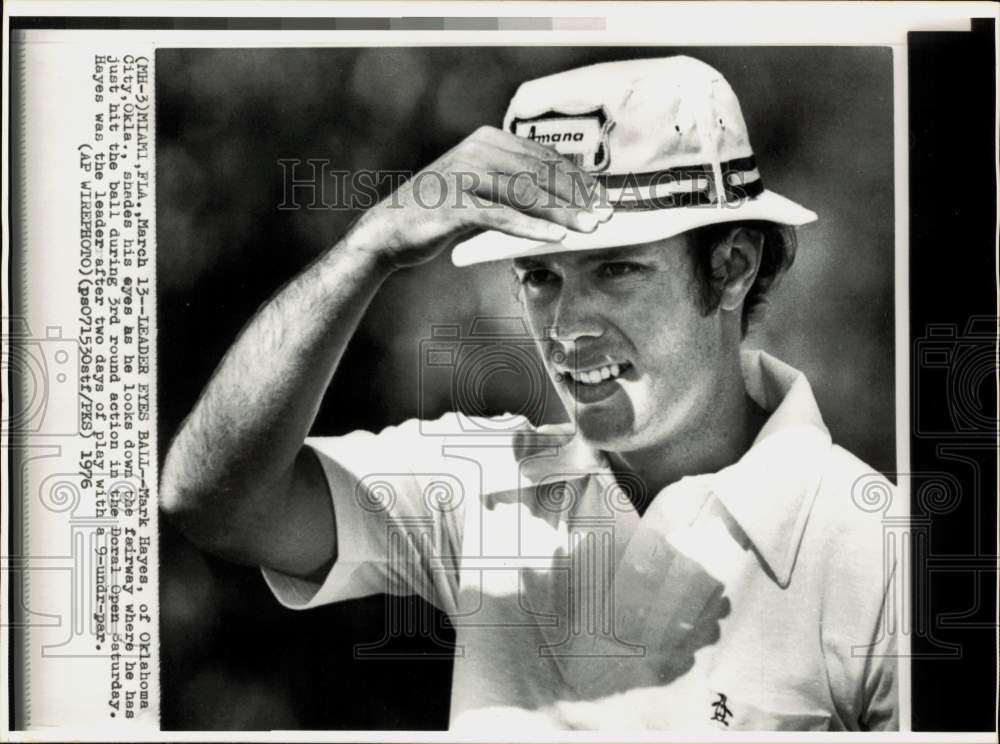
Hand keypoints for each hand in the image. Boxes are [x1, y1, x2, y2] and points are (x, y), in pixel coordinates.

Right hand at [350, 125, 612, 268]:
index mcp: (487, 140)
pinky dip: (531, 227)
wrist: (391, 231)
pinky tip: (555, 237)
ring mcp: (464, 175)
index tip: (600, 197)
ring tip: (587, 228)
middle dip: (575, 196)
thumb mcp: (481, 191)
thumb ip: (514, 188)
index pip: (542, 156)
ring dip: (561, 212)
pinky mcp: (455, 204)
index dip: (576, 178)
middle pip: (539, 173)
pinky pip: (501, 216)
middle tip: (602, 216)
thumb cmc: (441, 213)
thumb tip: (562, 201)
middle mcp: (476, 151)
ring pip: (525, 194)